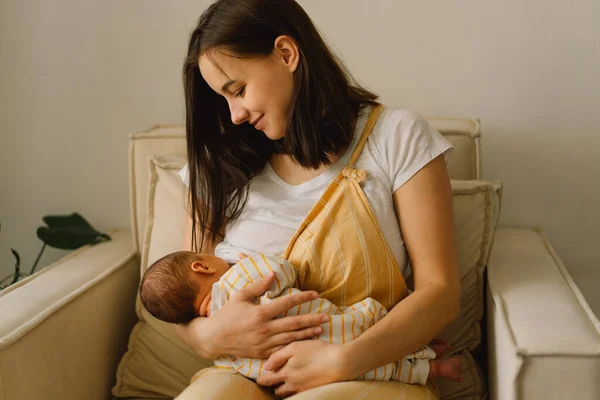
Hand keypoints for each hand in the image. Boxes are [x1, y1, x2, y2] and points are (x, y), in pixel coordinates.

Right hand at [198, 271, 328, 358]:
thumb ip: (258, 286)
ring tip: (320, 330)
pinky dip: (294, 346)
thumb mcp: (240, 296)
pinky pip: (282, 349)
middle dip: (311, 320)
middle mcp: (264, 329)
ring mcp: (263, 342)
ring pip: (291, 338)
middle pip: (293, 323)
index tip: (315, 294)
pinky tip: (304, 343)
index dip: (302, 297)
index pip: (286, 303)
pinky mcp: (262, 353)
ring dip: (307, 334)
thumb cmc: (226, 314)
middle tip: (326, 317)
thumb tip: (273, 274)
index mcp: (260, 313)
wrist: (213, 338)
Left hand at [256, 340, 351, 396]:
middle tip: (272, 379)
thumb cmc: (317, 351)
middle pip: (276, 391)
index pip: (267, 380)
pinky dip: (294, 390)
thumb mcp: (295, 347)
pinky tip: (298, 382)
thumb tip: (265, 367)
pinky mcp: (312, 391)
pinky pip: (298, 394)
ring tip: (285, 381)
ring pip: (287, 394)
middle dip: (273, 386)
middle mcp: (292, 385)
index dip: (261, 380)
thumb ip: (278, 356)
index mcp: (285, 373)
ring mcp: (302, 390)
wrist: (340, 363)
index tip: (258, 378)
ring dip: (283, 389)